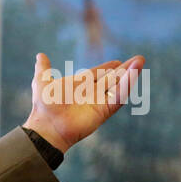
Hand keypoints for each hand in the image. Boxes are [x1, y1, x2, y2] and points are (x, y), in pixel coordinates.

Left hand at [25, 52, 144, 152]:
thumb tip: (40, 56)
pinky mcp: (104, 110)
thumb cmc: (44, 107)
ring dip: (130, 74)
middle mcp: (91, 93)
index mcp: (79, 85)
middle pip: (112, 79)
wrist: (47, 126)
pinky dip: (126, 85)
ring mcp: (99, 102)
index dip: (108, 67)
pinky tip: (133, 74)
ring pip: (118, 86)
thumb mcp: (42, 83)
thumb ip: (44, 69)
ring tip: (139, 62)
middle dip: (125, 69)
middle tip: (138, 59)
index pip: (98, 74)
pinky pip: (118, 96)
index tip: (118, 62)